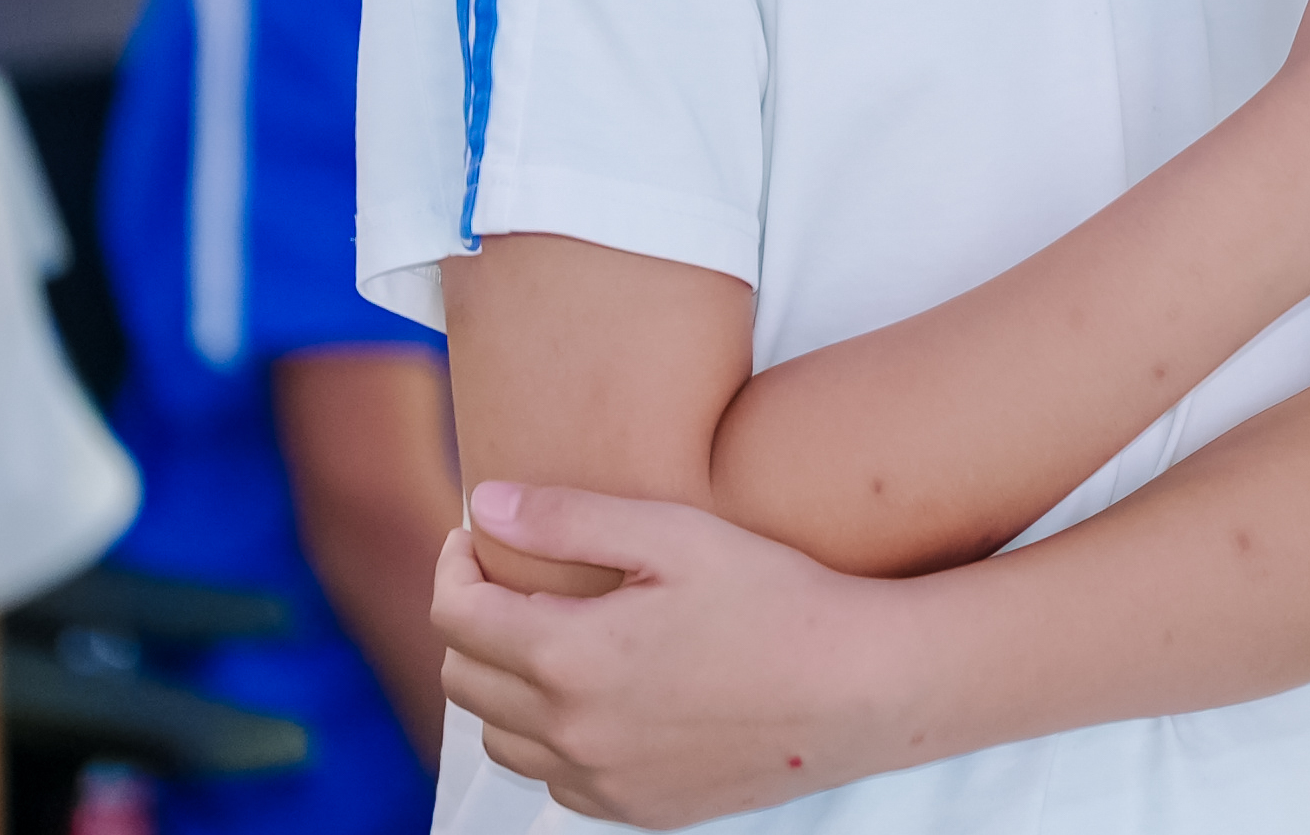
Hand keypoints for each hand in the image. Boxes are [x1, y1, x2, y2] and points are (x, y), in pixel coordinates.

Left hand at [439, 481, 909, 824]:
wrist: (857, 687)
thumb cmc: (775, 596)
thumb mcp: (676, 534)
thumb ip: (569, 518)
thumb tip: (482, 504)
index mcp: (572, 657)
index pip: (456, 616)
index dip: (452, 566)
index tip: (474, 537)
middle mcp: (573, 732)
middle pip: (464, 680)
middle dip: (469, 620)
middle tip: (507, 578)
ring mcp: (602, 781)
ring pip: (499, 741)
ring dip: (500, 685)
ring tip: (544, 636)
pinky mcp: (636, 809)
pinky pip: (554, 780)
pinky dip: (549, 738)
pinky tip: (592, 696)